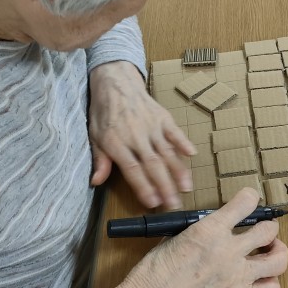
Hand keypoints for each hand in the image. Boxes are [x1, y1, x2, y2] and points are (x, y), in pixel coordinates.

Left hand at [88, 61, 195, 208]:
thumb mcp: (95, 136)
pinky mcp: (163, 117)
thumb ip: (99, 160)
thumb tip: (96, 181)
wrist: (116, 82)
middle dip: (165, 186)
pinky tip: (192, 155)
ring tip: (187, 188)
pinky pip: (175, 132)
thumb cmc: (104, 113)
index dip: (143, 187)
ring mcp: (152, 126)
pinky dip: (184, 143)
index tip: (153, 203)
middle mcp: (136, 136)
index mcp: (117, 143)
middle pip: (153, 165)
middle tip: (174, 205)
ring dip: (178, 171)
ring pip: (167, 152)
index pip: (132, 170)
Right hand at [110, 189, 287, 287]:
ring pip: (279, 260)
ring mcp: (237, 276)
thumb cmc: (155, 273)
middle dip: (268, 227)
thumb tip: (212, 223)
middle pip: (269, 230)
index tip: (249, 199)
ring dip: (277, 252)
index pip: (246, 202)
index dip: (250, 197)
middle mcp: (229, 251)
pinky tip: (259, 278)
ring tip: (269, 251)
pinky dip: (270, 282)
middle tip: (261, 230)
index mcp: (210, 230)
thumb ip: (200, 228)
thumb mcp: (175, 236)